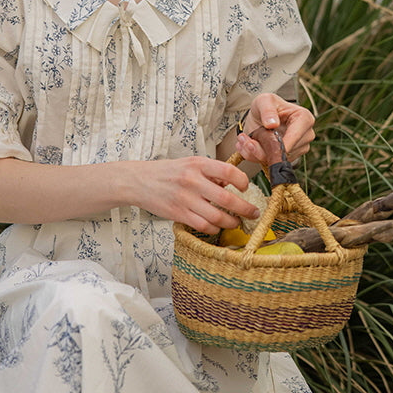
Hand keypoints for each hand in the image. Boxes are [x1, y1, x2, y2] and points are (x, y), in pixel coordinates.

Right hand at [133, 156, 259, 235]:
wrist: (139, 181)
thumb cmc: (167, 172)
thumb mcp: (190, 163)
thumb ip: (210, 172)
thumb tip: (231, 183)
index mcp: (198, 164)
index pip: (229, 171)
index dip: (243, 181)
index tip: (246, 188)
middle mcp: (193, 181)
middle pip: (227, 199)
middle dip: (245, 209)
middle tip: (253, 213)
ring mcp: (185, 199)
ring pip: (217, 216)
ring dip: (231, 222)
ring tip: (236, 222)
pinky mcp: (178, 214)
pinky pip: (203, 225)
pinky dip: (214, 228)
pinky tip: (217, 226)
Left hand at [234, 94, 314, 166]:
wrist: (260, 117)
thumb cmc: (266, 105)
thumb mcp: (264, 101)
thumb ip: (267, 110)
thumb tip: (272, 124)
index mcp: (304, 118)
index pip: (296, 136)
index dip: (280, 143)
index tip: (263, 144)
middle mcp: (306, 135)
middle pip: (288, 151)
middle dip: (264, 149)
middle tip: (245, 140)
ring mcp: (299, 148)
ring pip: (278, 159)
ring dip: (258, 153)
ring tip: (245, 140)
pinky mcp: (289, 157)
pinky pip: (272, 162)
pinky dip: (257, 156)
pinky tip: (248, 146)